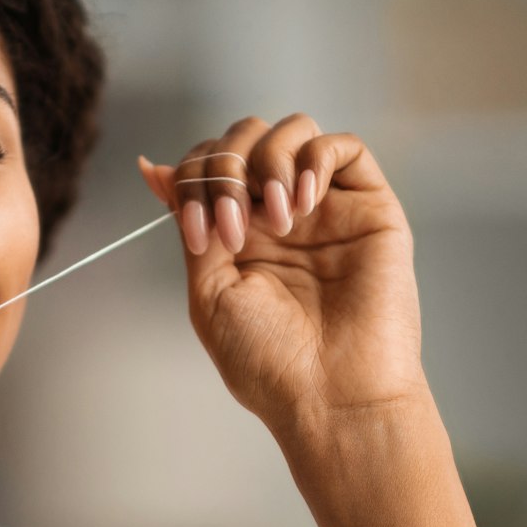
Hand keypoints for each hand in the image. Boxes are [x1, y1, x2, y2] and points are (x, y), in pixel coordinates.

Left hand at [136, 114, 426, 439]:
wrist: (333, 396)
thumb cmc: (270, 361)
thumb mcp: (208, 289)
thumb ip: (189, 221)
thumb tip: (156, 169)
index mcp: (238, 232)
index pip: (208, 163)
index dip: (193, 178)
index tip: (198, 232)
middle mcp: (281, 214)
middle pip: (244, 137)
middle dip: (225, 168)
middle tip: (232, 229)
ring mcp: (326, 208)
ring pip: (293, 130)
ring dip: (269, 161)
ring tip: (278, 220)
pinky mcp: (370, 208)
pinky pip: (344, 147)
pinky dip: (314, 159)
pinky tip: (303, 204)